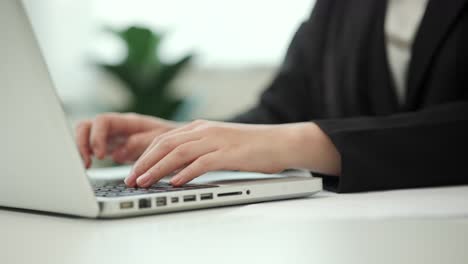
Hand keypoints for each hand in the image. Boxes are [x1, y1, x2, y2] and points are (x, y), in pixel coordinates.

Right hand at [75, 113, 178, 167]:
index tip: (100, 155)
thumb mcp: (161, 139)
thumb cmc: (173, 137)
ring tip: (86, 166)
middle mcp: (117, 127)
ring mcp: (113, 136)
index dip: (97, 137)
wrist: (180, 142)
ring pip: (86, 135)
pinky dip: (87, 155)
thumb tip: (119, 153)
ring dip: (81, 149)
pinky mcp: (112, 147)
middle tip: (87, 162)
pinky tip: (90, 166)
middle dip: (81, 142)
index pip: (103, 121)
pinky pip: (92, 147)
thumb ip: (141, 143)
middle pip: (87, 126)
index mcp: (129, 122)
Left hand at [125, 120, 340, 187]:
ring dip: (157, 168)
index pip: (164, 139)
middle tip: (130, 179)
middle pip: (165, 143)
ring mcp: (217, 140)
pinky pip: (201, 163)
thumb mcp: (219, 145)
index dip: (144, 154)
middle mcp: (205, 130)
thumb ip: (198, 152)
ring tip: (143, 182)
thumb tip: (176, 168)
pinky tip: (174, 182)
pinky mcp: (229, 153)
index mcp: (200, 127)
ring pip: (178, 152)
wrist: (280, 142)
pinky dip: (185, 173)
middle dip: (143, 162)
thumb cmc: (251, 146)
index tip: (131, 169)